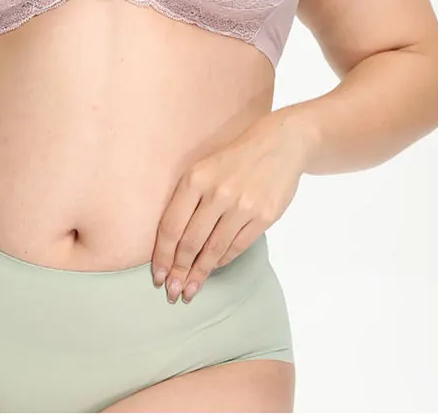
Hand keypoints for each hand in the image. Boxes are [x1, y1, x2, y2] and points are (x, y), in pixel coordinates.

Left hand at [151, 109, 309, 303]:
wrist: (280, 144)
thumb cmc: (234, 159)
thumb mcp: (204, 168)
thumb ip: (188, 199)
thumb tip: (170, 243)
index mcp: (196, 178)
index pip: (171, 226)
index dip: (162, 255)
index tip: (157, 275)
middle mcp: (218, 192)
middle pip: (190, 243)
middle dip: (178, 272)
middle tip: (171, 292)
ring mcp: (243, 205)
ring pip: (214, 249)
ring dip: (200, 274)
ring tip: (190, 290)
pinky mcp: (264, 216)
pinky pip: (237, 246)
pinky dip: (222, 261)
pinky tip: (213, 268)